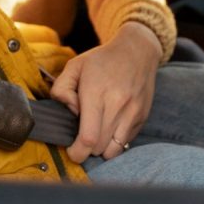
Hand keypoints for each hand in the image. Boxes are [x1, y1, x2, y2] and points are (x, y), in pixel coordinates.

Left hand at [50, 22, 161, 162]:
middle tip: (79, 139)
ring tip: (95, 136)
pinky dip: (114, 142)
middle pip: (99, 148)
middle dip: (86, 151)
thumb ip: (61, 89)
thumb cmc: (102, 60)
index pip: (88, 137)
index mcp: (96, 93)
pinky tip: (108, 128)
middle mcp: (117, 105)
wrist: (138, 51)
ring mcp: (133, 113)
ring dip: (101, 150)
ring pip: (114, 150)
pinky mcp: (142, 117)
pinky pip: (126, 142)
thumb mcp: (74, 66)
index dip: (77, 152)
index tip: (71, 151)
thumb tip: (69, 112)